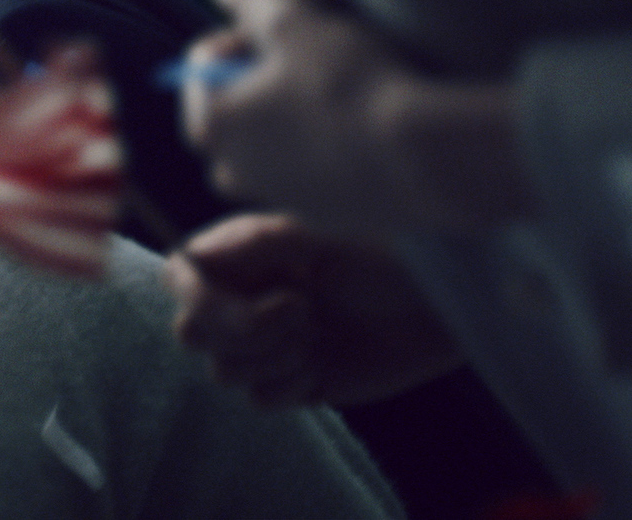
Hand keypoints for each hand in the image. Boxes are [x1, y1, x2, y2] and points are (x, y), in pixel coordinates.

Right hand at [162, 213, 463, 406]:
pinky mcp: (297, 383)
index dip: (198, 294)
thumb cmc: (388, 247)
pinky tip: (323, 360)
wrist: (448, 297)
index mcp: (247, 252)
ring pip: (223, 370)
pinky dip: (287, 382)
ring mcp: (272, 344)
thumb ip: (254, 241)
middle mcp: (250, 297)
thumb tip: (192, 255)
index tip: (237, 296)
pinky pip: (260, 399)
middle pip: (193, 331)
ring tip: (317, 327)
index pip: (183, 276)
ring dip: (268, 354)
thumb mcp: (321, 231)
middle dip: (238, 328)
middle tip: (300, 310)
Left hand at [181, 0, 534, 239]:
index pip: (202, 61)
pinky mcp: (319, 219)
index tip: (289, 29)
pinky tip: (362, 131)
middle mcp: (230, 171)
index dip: (244, 33)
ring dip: (290, 118)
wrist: (423, 160)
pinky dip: (321, 151)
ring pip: (268, 145)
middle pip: (232, 108)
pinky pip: (307, 175)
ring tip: (339, 94)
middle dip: (262, 80)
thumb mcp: (294, 21)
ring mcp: (274, 200)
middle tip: (312, 59)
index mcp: (211, 124)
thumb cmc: (350, 83)